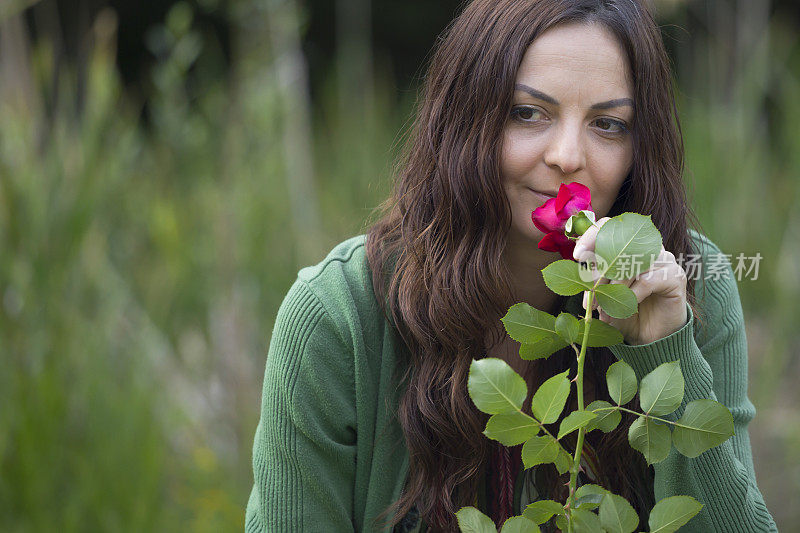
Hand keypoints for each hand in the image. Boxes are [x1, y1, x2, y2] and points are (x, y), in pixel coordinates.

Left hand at [572, 217, 687, 345]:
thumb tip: (579, 265)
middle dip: (598, 277)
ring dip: (613, 290)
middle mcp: (647, 247)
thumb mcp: (604, 293)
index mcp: (628, 245)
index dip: (592, 237)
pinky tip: (625, 308)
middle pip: (617, 249)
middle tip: (590, 301)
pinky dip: (631, 296)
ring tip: (604, 311)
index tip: (578, 256)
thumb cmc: (626, 310)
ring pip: (630, 265)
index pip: (609, 226)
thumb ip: (593, 277)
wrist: (653, 335)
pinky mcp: (675, 275)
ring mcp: (663, 259)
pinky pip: (647, 280)